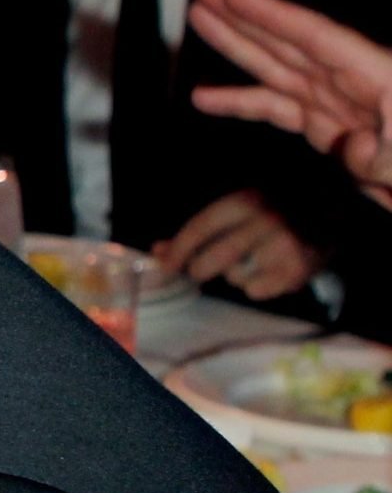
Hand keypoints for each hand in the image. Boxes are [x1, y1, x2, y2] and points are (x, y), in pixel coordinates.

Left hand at [152, 189, 322, 300]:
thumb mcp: (238, 208)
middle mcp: (263, 221)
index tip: (164, 267)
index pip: (198, 229)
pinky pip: (257, 292)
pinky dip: (257, 287)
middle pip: (211, 260)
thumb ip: (199, 230)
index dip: (177, 251)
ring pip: (234, 278)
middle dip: (199, 269)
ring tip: (253, 261)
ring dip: (235, 275)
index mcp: (243, 201)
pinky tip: (271, 272)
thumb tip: (157, 251)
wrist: (334, 211)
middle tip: (201, 269)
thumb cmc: (275, 210)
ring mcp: (283, 245)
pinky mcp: (297, 269)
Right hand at [188, 0, 391, 210]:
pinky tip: (205, 98)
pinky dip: (241, 103)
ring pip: (278, 69)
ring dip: (236, 45)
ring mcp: (339, 106)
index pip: (316, 38)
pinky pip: (278, 111)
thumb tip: (349, 147)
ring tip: (198, 18)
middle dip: (244, 14)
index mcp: (378, 77)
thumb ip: (384, 154)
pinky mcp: (329, 131)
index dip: (271, 15)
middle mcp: (354, 84)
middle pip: (290, 42)